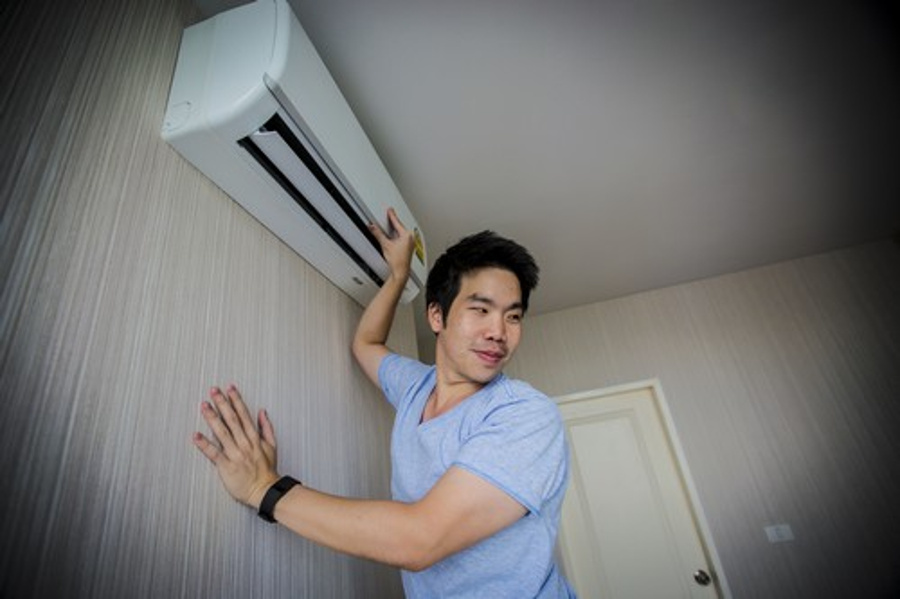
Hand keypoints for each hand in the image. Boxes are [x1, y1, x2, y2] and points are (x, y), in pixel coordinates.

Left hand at [193, 385, 279, 508]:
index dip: (236, 400)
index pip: (243, 414)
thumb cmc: (267, 470)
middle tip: (213, 391)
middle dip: (222, 403)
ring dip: (212, 418)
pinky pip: (214, 453)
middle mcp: (244, 443)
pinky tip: (196, 435)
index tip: (229, 388)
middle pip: (231, 419)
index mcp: (254, 438)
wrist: (265, 490)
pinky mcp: (227, 466)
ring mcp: (235, 454)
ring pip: (222, 432)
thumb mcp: (271, 445)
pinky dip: (204, 444)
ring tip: (204, 406)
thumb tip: (262, 412)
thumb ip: (266, 427)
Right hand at [369, 208, 414, 281]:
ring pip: (401, 232)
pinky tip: (394, 235)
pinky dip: (398, 234)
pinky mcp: (409, 247)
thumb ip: (378, 234)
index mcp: (407, 235)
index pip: (397, 222)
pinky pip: (403, 237)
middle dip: (394, 221)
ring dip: (395, 228)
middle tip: (390, 214)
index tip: (390, 210)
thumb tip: (372, 227)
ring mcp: (411, 243)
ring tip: (391, 223)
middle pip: (400, 226)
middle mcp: (410, 238)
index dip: (392, 215)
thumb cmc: (397, 261)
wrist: (401, 271)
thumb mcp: (385, 245)